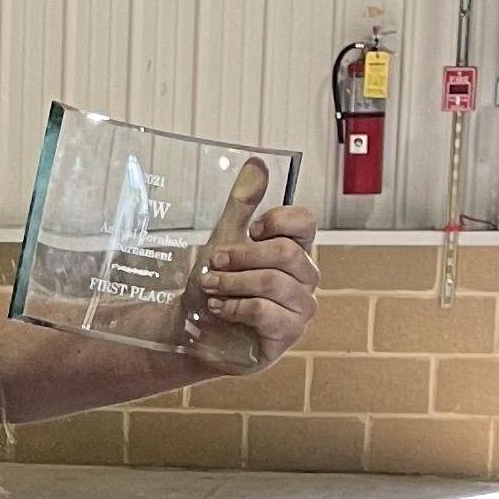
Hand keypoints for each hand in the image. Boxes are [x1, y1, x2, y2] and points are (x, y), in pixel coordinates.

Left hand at [189, 163, 318, 372]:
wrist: (192, 330)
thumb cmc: (214, 287)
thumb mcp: (224, 239)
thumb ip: (242, 204)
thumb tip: (258, 162)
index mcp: (294, 250)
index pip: (306, 223)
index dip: (279, 220)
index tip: (251, 229)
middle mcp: (304, 278)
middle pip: (286, 253)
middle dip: (243, 256)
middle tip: (214, 263)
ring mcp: (300, 308)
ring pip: (274, 282)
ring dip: (233, 283)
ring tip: (211, 288)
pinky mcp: (287, 336)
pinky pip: (267, 312)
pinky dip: (235, 307)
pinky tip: (219, 309)